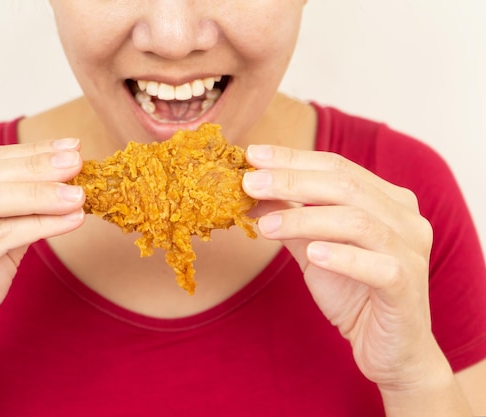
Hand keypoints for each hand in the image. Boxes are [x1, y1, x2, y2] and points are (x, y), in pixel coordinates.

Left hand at [243, 144, 441, 390]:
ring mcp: (410, 250)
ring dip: (305, 219)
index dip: (293, 159)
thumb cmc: (354, 293)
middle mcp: (404, 218)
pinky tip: (313, 254)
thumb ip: (291, 218)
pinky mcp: (407, 285)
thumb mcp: (315, 249)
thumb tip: (252, 192)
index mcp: (386, 200)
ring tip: (265, 225)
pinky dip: (343, 256)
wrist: (388, 348)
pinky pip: (377, 265)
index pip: (336, 167)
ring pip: (357, 221)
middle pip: (345, 185)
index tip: (252, 156)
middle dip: (292, 181)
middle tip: (250, 183)